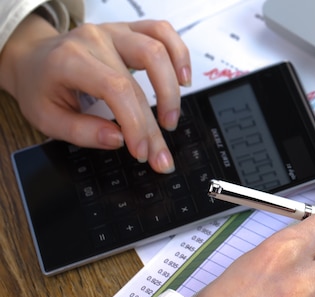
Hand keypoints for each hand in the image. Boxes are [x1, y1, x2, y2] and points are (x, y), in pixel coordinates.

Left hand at [0, 15, 190, 172]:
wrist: (33, 58)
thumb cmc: (40, 87)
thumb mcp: (47, 119)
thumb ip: (82, 132)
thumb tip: (118, 139)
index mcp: (71, 60)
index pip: (117, 89)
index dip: (137, 123)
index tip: (142, 152)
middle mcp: (96, 40)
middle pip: (140, 78)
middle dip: (154, 123)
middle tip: (159, 152)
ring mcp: (115, 31)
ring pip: (158, 49)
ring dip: (171, 88)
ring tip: (171, 118)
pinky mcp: (129, 30)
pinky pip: (162, 31)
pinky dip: (180, 54)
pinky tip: (184, 79)